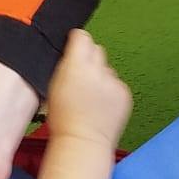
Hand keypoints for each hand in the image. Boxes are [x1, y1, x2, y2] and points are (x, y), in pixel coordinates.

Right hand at [43, 29, 130, 146]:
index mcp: (75, 65)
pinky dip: (110, 91)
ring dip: (100, 77)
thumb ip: (66, 64)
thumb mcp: (54, 85)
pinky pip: (117, 84)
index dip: (77, 41)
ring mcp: (113, 82)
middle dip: (89, 58)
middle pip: (97, 49)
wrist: (83, 141)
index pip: (82, 37)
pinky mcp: (125, 94)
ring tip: (91, 97)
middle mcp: (97, 70)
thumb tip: (74, 52)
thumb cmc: (63, 119)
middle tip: (82, 76)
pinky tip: (101, 105)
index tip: (75, 46)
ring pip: (107, 68)